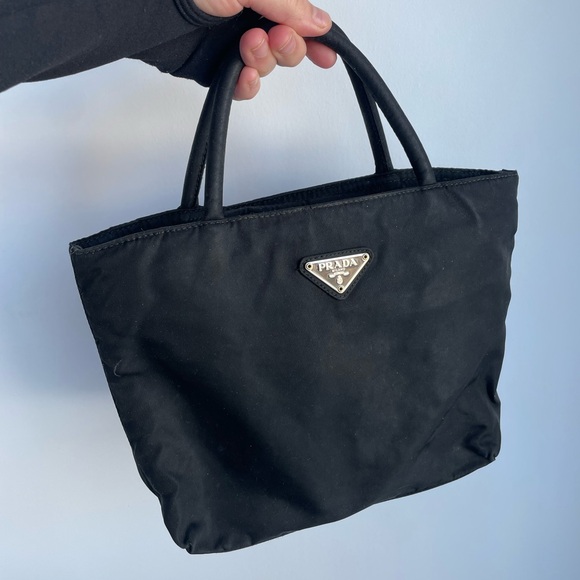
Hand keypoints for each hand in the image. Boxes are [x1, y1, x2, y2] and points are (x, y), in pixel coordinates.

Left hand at [193, 0, 336, 99]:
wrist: (144, 9)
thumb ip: (288, 4)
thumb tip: (321, 24)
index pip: (297, 17)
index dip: (315, 36)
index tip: (326, 53)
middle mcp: (248, 18)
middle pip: (288, 46)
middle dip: (287, 46)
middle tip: (275, 37)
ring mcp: (231, 44)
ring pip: (267, 67)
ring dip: (263, 60)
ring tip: (247, 45)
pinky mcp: (215, 68)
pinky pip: (243, 88)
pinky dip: (247, 85)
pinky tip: (244, 75)